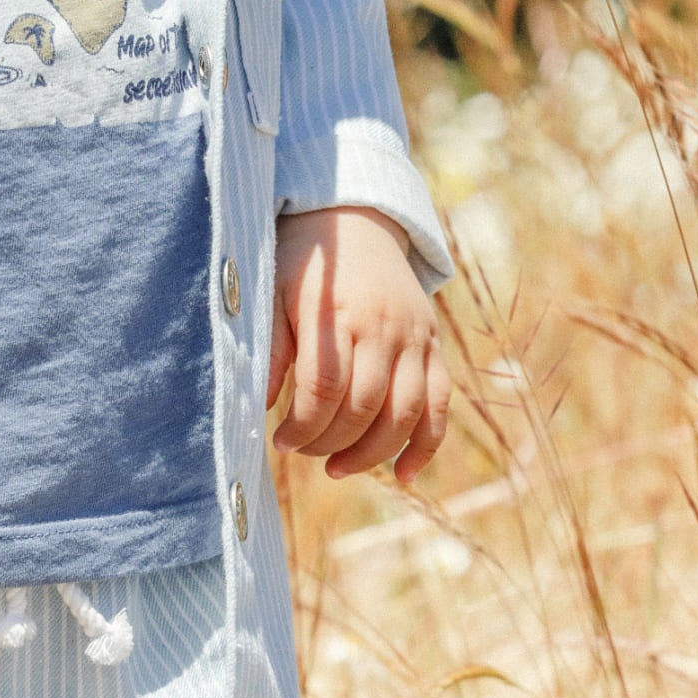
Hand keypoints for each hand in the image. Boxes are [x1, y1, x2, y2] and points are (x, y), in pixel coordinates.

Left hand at [265, 206, 448, 484]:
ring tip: (336, 468)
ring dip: (372, 454)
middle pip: (365, 406)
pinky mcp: (434, 347)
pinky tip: (403, 475)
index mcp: (338, 311)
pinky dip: (426, 444)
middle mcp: (385, 326)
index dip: (302, 425)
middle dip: (329, 442)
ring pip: (406, 413)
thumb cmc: (303, 263)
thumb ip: (269, 349)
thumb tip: (257, 407)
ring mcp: (416, 338)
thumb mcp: (273, 293)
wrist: (355, 222)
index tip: (279, 441)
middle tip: (301, 451)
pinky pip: (440, 404)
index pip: (325, 387)